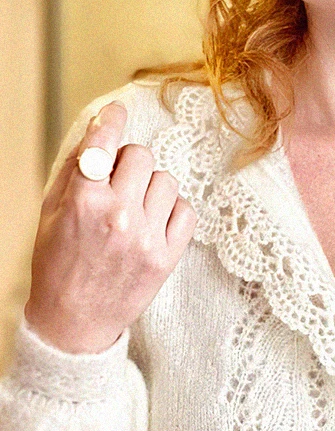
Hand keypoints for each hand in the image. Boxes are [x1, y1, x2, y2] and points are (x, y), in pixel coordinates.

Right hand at [24, 101, 196, 353]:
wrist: (76, 319)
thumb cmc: (59, 264)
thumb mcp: (52, 212)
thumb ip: (75, 171)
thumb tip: (99, 131)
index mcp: (83, 202)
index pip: (103, 145)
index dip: (112, 121)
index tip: (118, 111)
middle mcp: (119, 217)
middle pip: (142, 157)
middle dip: (130, 162)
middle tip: (121, 179)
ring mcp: (147, 238)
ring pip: (167, 182)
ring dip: (152, 187)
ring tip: (136, 207)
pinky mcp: (168, 256)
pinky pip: (186, 211)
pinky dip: (173, 211)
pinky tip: (156, 222)